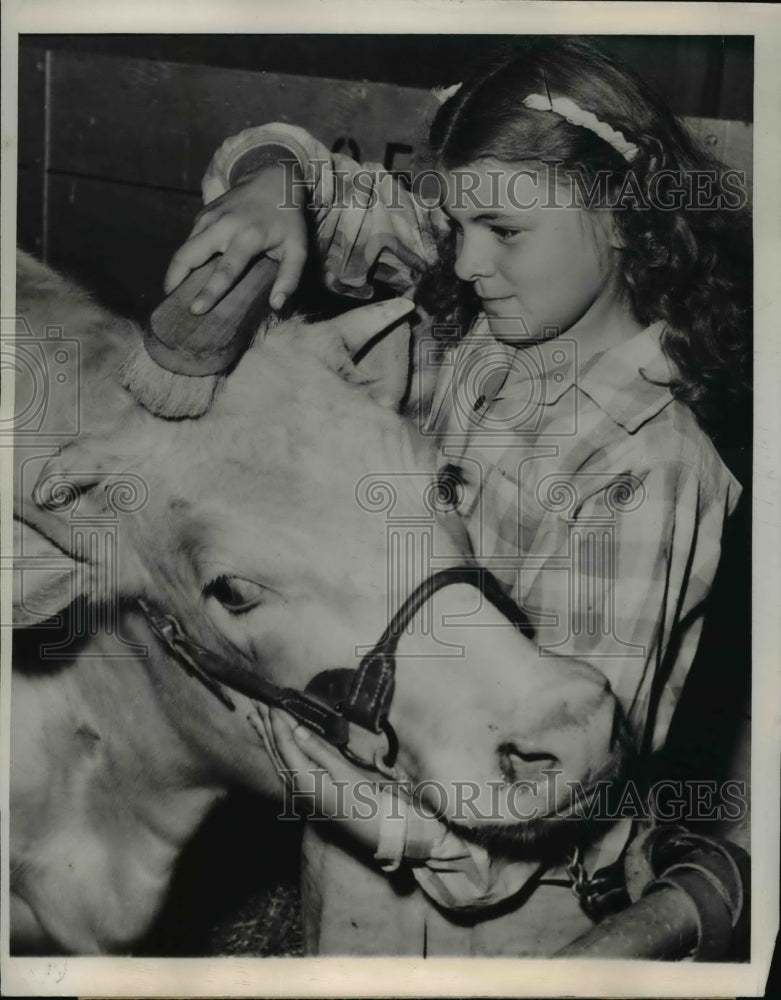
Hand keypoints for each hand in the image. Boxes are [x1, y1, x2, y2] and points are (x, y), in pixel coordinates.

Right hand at [164, 163, 308, 313]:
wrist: (273, 179)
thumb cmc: (287, 221)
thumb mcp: (298, 248)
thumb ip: (289, 278)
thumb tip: (276, 305)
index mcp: (248, 236)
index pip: (226, 269)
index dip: (210, 291)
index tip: (196, 309)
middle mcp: (223, 225)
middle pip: (189, 255)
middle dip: (175, 280)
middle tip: (172, 305)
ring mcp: (209, 217)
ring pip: (183, 248)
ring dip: (176, 271)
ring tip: (175, 294)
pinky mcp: (202, 214)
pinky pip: (188, 241)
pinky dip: (184, 259)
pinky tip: (185, 276)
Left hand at [252, 704, 386, 851]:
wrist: (368, 824)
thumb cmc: (359, 795)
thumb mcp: (341, 769)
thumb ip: (316, 749)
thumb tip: (297, 729)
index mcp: (302, 777)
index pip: (284, 743)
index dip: (278, 721)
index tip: (273, 700)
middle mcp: (293, 783)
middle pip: (274, 748)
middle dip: (265, 724)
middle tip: (255, 701)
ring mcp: (295, 787)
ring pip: (275, 755)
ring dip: (265, 735)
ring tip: (254, 716)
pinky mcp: (301, 788)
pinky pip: (281, 763)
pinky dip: (274, 747)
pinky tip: (271, 740)